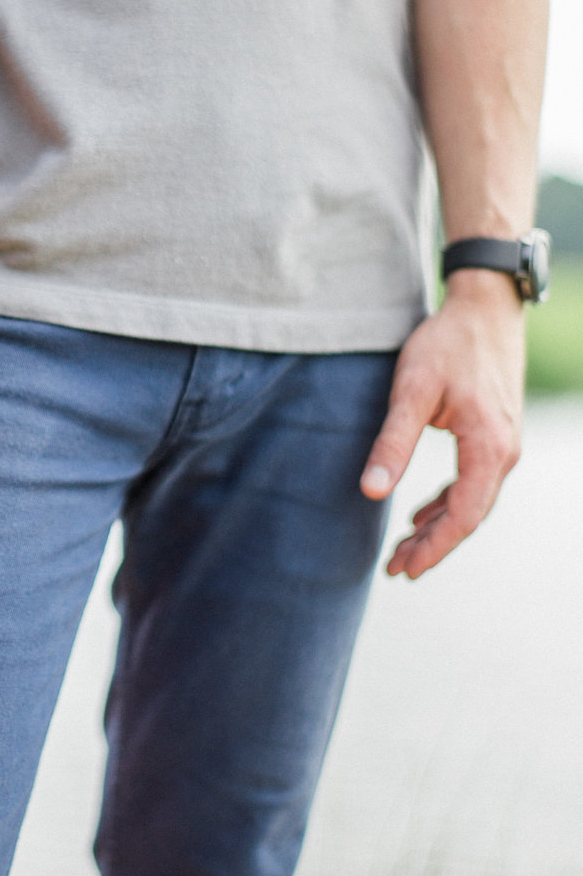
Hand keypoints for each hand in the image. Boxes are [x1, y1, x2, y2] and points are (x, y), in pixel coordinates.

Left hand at [360, 271, 524, 579]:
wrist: (485, 306)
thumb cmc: (447, 344)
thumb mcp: (412, 392)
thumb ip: (392, 443)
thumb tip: (370, 493)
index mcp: (489, 448)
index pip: (463, 515)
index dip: (434, 547)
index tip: (404, 569)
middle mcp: (504, 452)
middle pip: (469, 515)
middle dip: (433, 545)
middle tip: (395, 568)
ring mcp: (503, 444)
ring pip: (472, 501)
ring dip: (438, 527)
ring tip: (402, 550)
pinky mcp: (494, 434)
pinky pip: (473, 482)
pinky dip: (448, 503)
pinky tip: (421, 514)